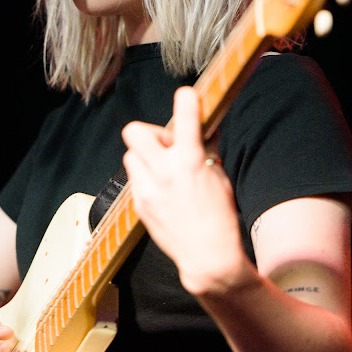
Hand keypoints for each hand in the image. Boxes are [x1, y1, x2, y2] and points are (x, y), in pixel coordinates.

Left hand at [122, 86, 245, 294]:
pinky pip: (135, 179)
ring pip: (131, 155)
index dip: (186, 101)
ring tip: (162, 171)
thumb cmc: (220, 218)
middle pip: (135, 131)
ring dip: (145, 157)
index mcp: (190, 162)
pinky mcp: (139, 204)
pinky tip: (161, 191)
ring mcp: (148, 189)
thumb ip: (205, 153)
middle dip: (149, 133)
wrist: (207, 257)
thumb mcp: (220, 178)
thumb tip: (201, 132)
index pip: (185, 120)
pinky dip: (146, 178)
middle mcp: (164, 172)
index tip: (186, 94)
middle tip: (165, 146)